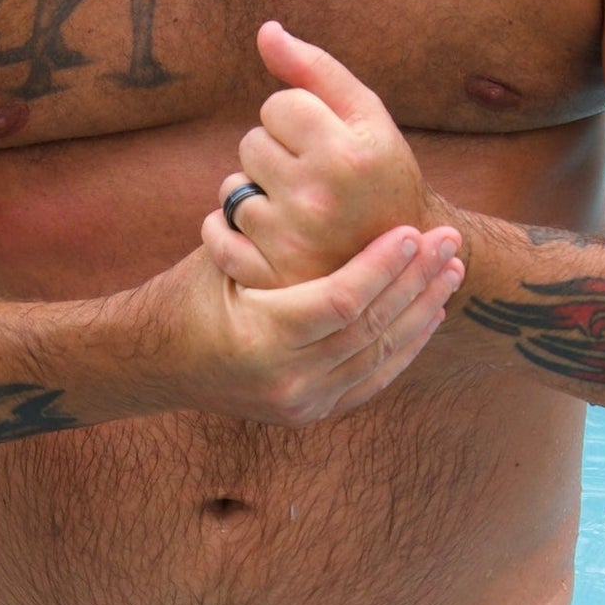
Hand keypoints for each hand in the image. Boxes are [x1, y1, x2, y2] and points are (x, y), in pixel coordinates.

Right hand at [145, 223, 463, 426]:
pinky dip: (405, 346)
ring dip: (421, 311)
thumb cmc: (190, 290)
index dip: (384, 267)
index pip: (341, 303)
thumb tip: (344, 192)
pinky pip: (372, 379)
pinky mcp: (311, 412)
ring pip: (379, 357)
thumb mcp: (226, 254)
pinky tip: (429, 314)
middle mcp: (284, 382)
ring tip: (450, 270)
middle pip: (370, 330)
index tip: (414, 231)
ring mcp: (300, 404)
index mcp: (259, 339)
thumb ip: (280, 234)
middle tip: (449, 242)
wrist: (154, 361)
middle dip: (416, 283)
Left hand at [206, 21, 435, 288]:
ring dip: (253, 192)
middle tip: (313, 179)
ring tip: (296, 209)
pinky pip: (216, 234)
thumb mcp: (366, 117)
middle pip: (250, 144)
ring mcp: (291, 244)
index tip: (324, 142)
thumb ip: (316, 69)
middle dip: (274, 153)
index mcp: (348, 156)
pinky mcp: (268, 279)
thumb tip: (266, 31)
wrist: (403, 265)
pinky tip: (265, 233)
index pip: (278, 105)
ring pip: (231, 188)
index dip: (297, 119)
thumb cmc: (381, 176)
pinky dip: (228, 230)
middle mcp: (318, 200)